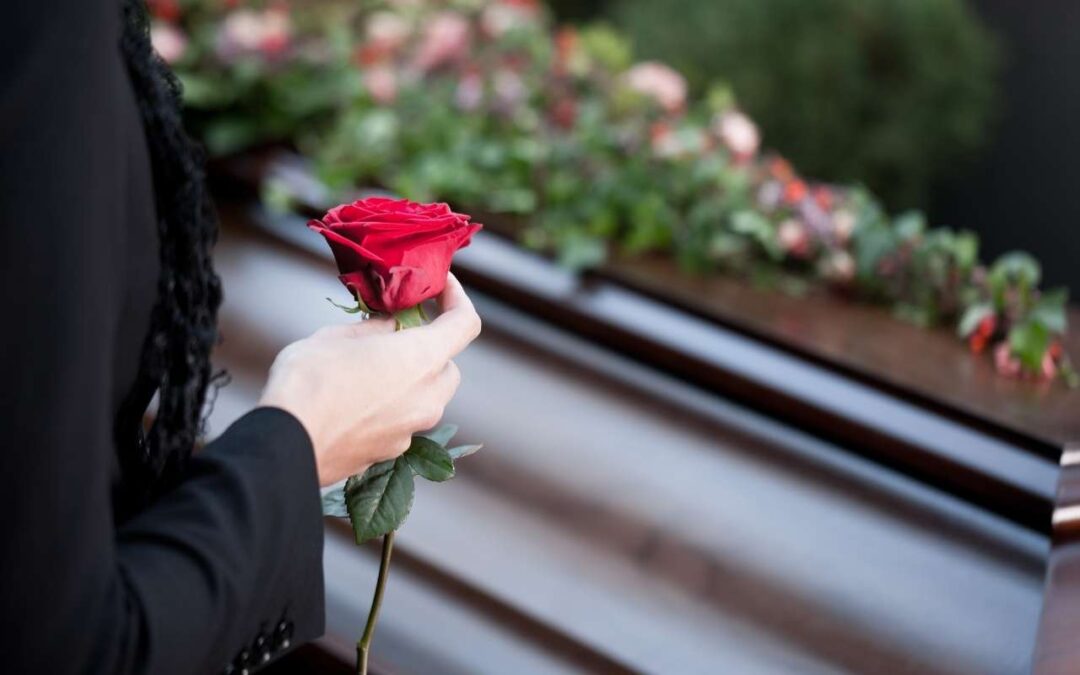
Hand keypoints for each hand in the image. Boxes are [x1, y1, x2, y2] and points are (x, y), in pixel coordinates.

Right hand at [259, 274, 480, 485]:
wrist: (286, 445)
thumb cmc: (309, 381)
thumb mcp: (338, 337)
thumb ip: (375, 329)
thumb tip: (390, 326)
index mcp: (421, 359)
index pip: (465, 323)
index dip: (457, 299)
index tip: (441, 287)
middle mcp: (427, 397)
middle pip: (448, 366)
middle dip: (429, 348)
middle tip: (396, 334)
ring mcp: (413, 429)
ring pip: (427, 397)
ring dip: (410, 379)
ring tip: (369, 368)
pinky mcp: (393, 452)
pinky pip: (404, 421)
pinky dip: (391, 407)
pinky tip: (356, 401)